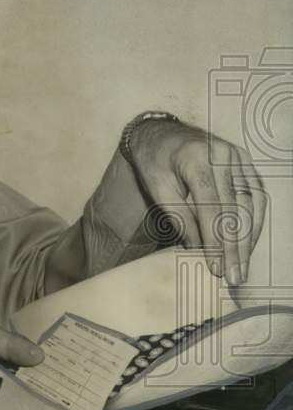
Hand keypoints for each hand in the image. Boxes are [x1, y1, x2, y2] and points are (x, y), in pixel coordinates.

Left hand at [129, 119, 265, 285]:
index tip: (216, 268)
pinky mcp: (244, 161)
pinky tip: (248, 243)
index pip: (212, 207)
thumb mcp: (156, 188)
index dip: (216, 241)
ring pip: (251, 204)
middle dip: (235, 247)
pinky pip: (256, 194)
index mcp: (196, 159)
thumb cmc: (154, 161)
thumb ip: (178, 216)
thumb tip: (199, 249)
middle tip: (234, 276)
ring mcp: (238, 156)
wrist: (159, 133)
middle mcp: (223, 154)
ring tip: (242, 266)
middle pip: (235, 209)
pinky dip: (254, 221)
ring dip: (249, 238)